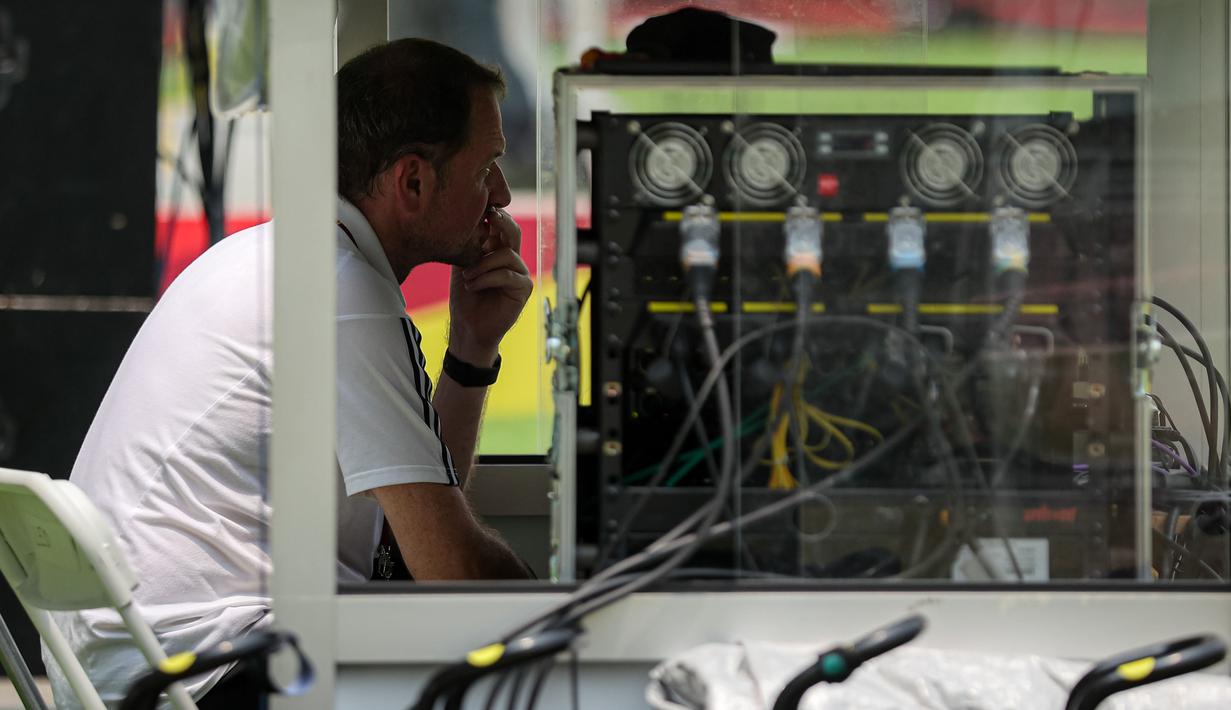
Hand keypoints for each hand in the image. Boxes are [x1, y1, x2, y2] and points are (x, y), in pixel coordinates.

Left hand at [448, 207, 531, 363]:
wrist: (468, 327)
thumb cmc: (465, 297)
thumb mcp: (462, 265)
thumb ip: (469, 245)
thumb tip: (469, 222)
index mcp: (497, 251)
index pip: (501, 227)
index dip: (493, 215)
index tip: (480, 209)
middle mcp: (512, 260)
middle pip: (513, 232)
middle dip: (502, 222)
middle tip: (489, 217)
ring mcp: (519, 274)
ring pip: (507, 254)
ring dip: (482, 264)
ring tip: (467, 277)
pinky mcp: (523, 289)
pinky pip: (507, 275)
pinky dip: (487, 279)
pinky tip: (472, 286)